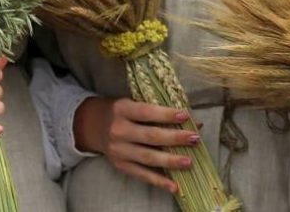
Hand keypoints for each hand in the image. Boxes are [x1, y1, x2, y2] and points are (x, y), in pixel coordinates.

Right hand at [74, 97, 200, 192]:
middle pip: (150, 136)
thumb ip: (159, 111)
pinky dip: (159, 181)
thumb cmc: (122, 112)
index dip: (165, 114)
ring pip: (148, 158)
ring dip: (170, 161)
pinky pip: (142, 175)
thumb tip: (193, 121)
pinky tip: (175, 186)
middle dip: (175, 138)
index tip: (185, 115)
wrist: (94, 125)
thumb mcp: (134, 103)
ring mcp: (118, 150)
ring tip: (189, 162)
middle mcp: (118, 130)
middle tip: (195, 138)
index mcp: (122, 109)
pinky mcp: (120, 165)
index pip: (146, 112)